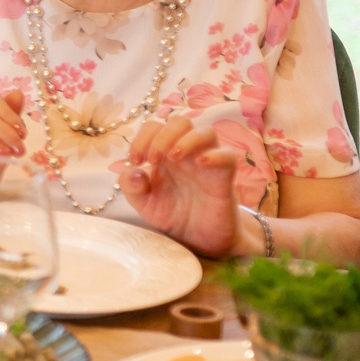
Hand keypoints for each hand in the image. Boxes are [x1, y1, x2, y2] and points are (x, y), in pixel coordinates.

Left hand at [115, 114, 241, 256]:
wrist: (199, 238)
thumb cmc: (173, 214)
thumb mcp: (144, 203)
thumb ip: (132, 187)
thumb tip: (131, 170)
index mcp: (165, 153)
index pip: (155, 127)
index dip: (142, 137)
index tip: (136, 161)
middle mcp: (188, 153)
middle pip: (180, 122)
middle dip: (163, 135)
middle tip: (154, 160)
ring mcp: (208, 162)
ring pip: (206, 131)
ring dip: (186, 139)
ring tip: (173, 158)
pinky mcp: (225, 177)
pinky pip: (228, 155)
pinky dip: (215, 155)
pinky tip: (200, 163)